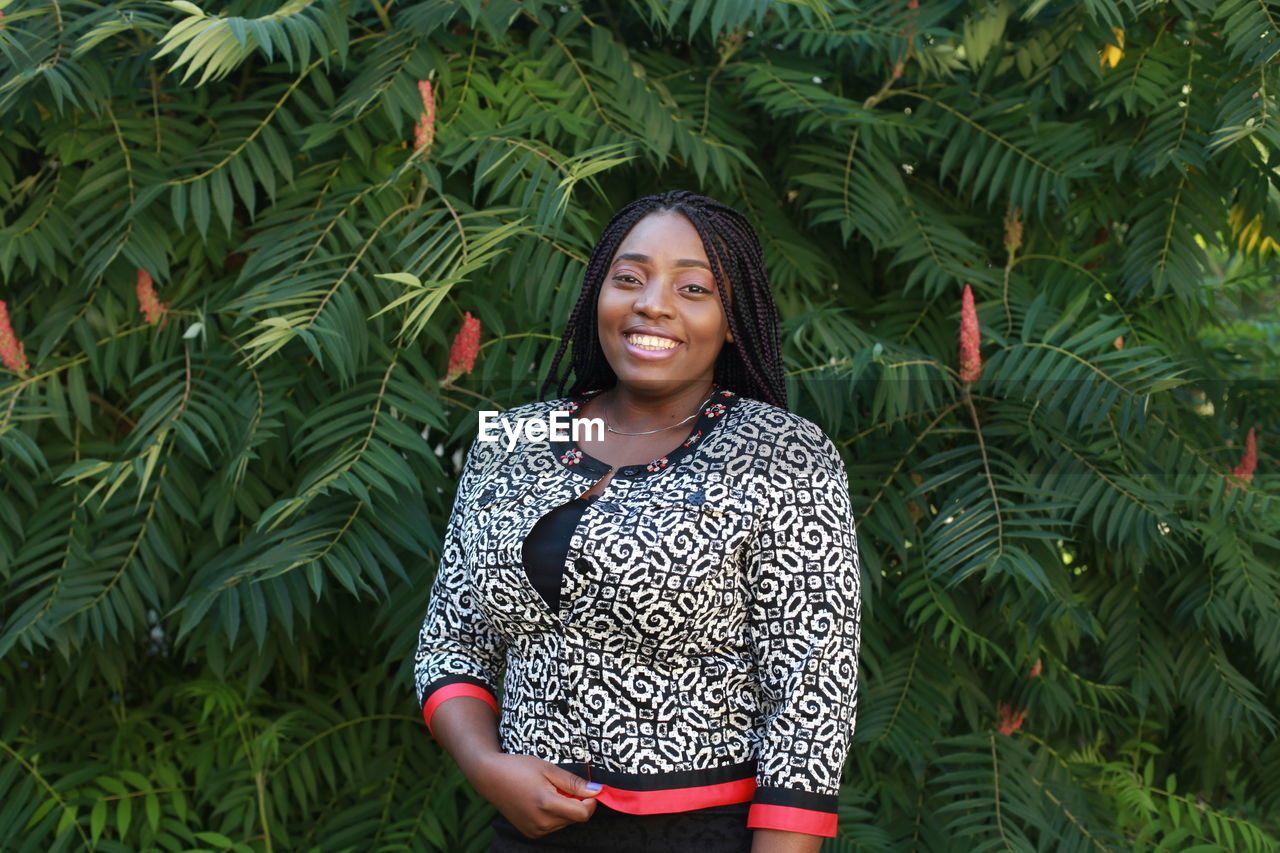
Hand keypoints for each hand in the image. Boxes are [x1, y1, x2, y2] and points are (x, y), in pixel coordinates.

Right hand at [469, 752, 602, 837]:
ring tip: (548, 792)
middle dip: (576, 803)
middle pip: (575, 818)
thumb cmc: (519, 768)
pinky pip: (553, 826)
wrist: (490, 777)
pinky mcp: (530, 833)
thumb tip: (597, 790)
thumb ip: (573, 782)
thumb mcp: (548, 769)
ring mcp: (535, 830)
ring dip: (565, 809)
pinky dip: (554, 815)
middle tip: (561, 786)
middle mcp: (542, 822)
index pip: (583, 814)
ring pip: (565, 823)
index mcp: (547, 804)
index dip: (591, 802)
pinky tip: (541, 801)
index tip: (589, 790)